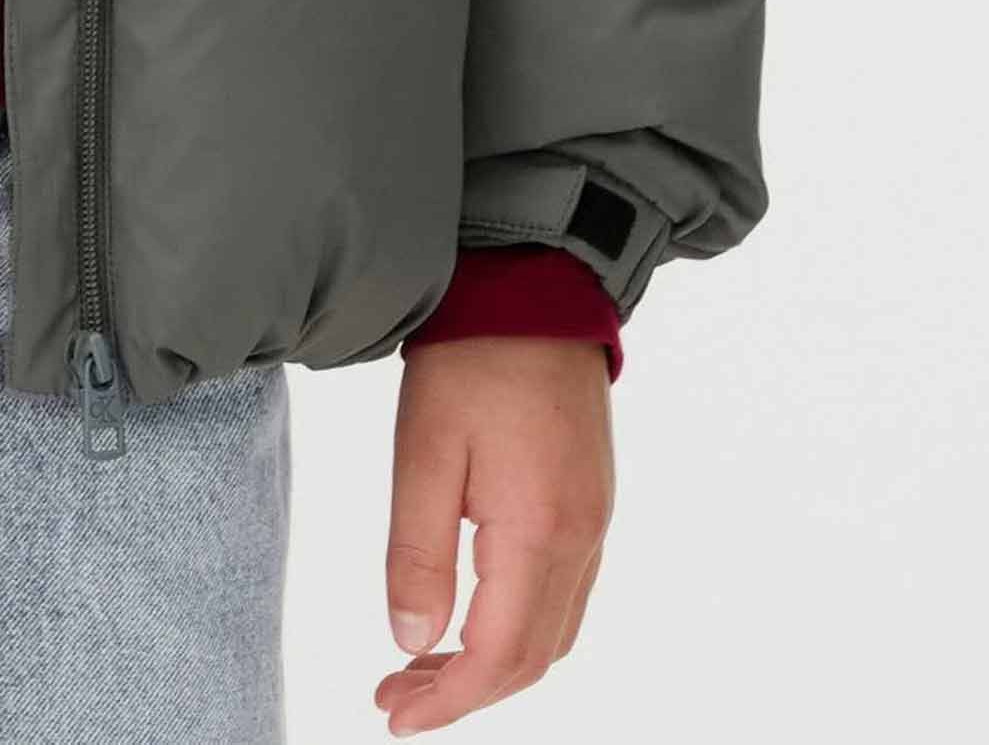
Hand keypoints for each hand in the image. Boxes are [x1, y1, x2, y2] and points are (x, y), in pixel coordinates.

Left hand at [375, 340, 614, 732]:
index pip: (498, 657)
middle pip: (531, 659)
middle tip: (396, 695)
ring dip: (492, 664)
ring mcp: (594, 520)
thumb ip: (417, 553)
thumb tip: (412, 643)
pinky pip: (565, 593)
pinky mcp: (591, 499)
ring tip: (424, 665)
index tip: (394, 717)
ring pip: (553, 632)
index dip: (447, 702)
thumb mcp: (423, 450)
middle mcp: (581, 539)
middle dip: (464, 692)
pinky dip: (520, 626)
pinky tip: (473, 614)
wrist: (537, 286)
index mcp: (539, 533)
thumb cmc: (472, 358)